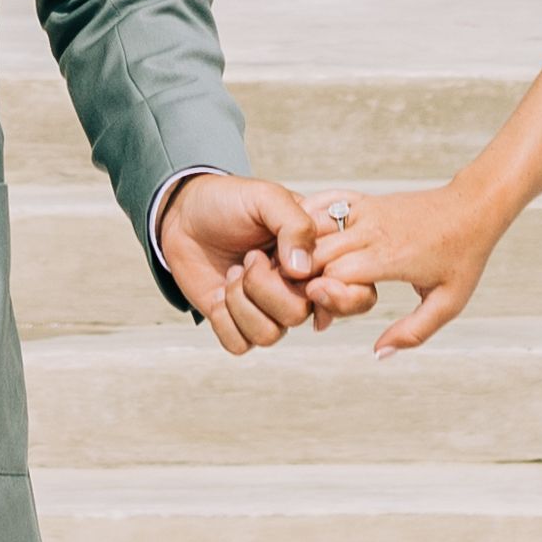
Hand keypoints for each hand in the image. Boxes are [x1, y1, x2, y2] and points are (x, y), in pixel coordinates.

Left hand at [156, 169, 347, 353]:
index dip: (341, 298)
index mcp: (319, 260)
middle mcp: (300, 291)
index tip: (310, 282)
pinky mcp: (238, 324)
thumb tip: (302, 271)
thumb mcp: (267, 198)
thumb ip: (294, 224)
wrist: (185, 215)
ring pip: (269, 334)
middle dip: (266, 286)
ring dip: (242, 300)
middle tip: (251, 256)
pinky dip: (224, 318)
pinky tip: (221, 289)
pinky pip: (240, 344)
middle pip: (300, 315)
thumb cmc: (232, 201)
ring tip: (235, 270)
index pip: (357, 296)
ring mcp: (269, 310)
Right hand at [314, 183, 501, 355]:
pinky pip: (324, 206)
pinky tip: (303, 242)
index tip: (323, 316)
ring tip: (302, 277)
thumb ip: (414, 332)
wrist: (473, 207)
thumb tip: (379, 353)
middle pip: (316, 254)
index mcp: (390, 256)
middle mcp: (373, 230)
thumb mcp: (449, 303)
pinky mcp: (365, 200)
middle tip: (309, 302)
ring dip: (301, 254)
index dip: (322, 298)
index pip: (334, 275)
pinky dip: (306, 222)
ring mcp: (367, 211)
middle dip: (304, 281)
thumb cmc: (463, 255)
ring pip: (314, 230)